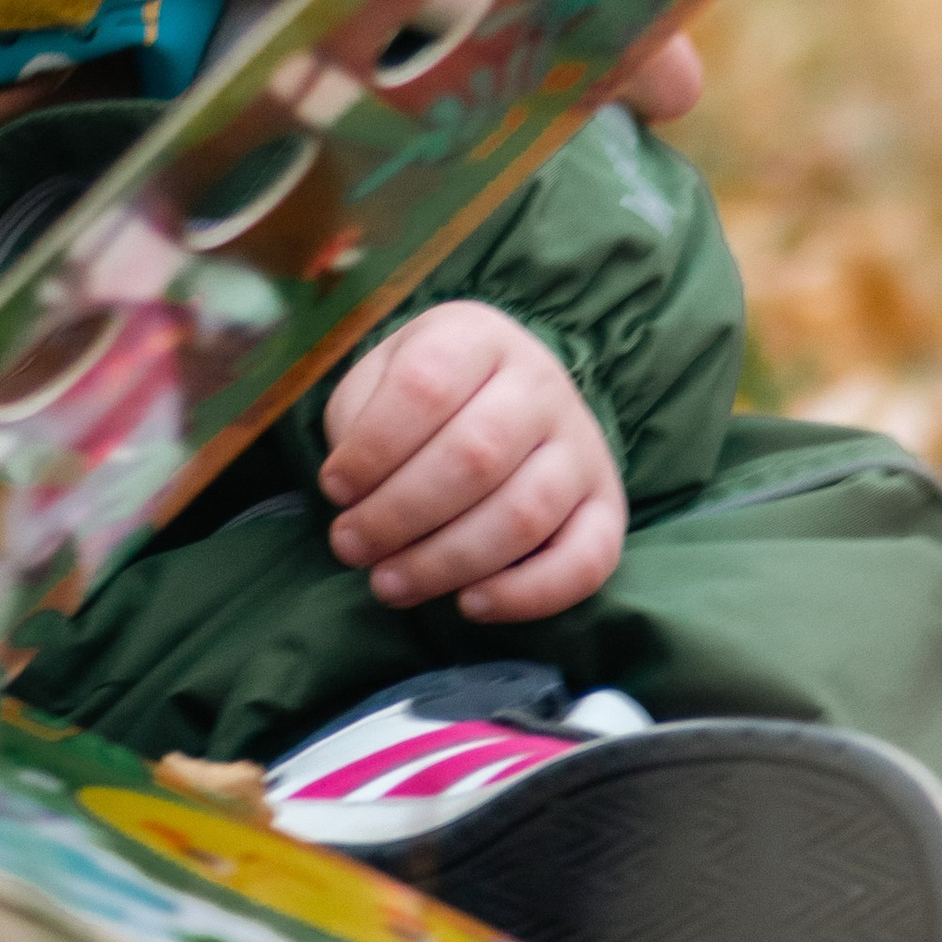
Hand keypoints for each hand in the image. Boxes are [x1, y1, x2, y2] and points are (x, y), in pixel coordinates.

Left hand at [320, 302, 625, 623]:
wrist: (502, 396)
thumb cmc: (424, 396)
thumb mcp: (379, 378)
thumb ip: (358, 418)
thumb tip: (353, 490)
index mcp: (478, 336)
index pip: (425, 385)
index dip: (373, 446)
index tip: (334, 488)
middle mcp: (541, 383)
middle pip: (475, 455)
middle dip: (399, 515)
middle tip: (350, 547)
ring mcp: (581, 446)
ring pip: (524, 515)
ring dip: (446, 563)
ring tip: (388, 583)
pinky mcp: (606, 507)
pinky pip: (586, 562)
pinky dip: (527, 595)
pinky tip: (469, 604)